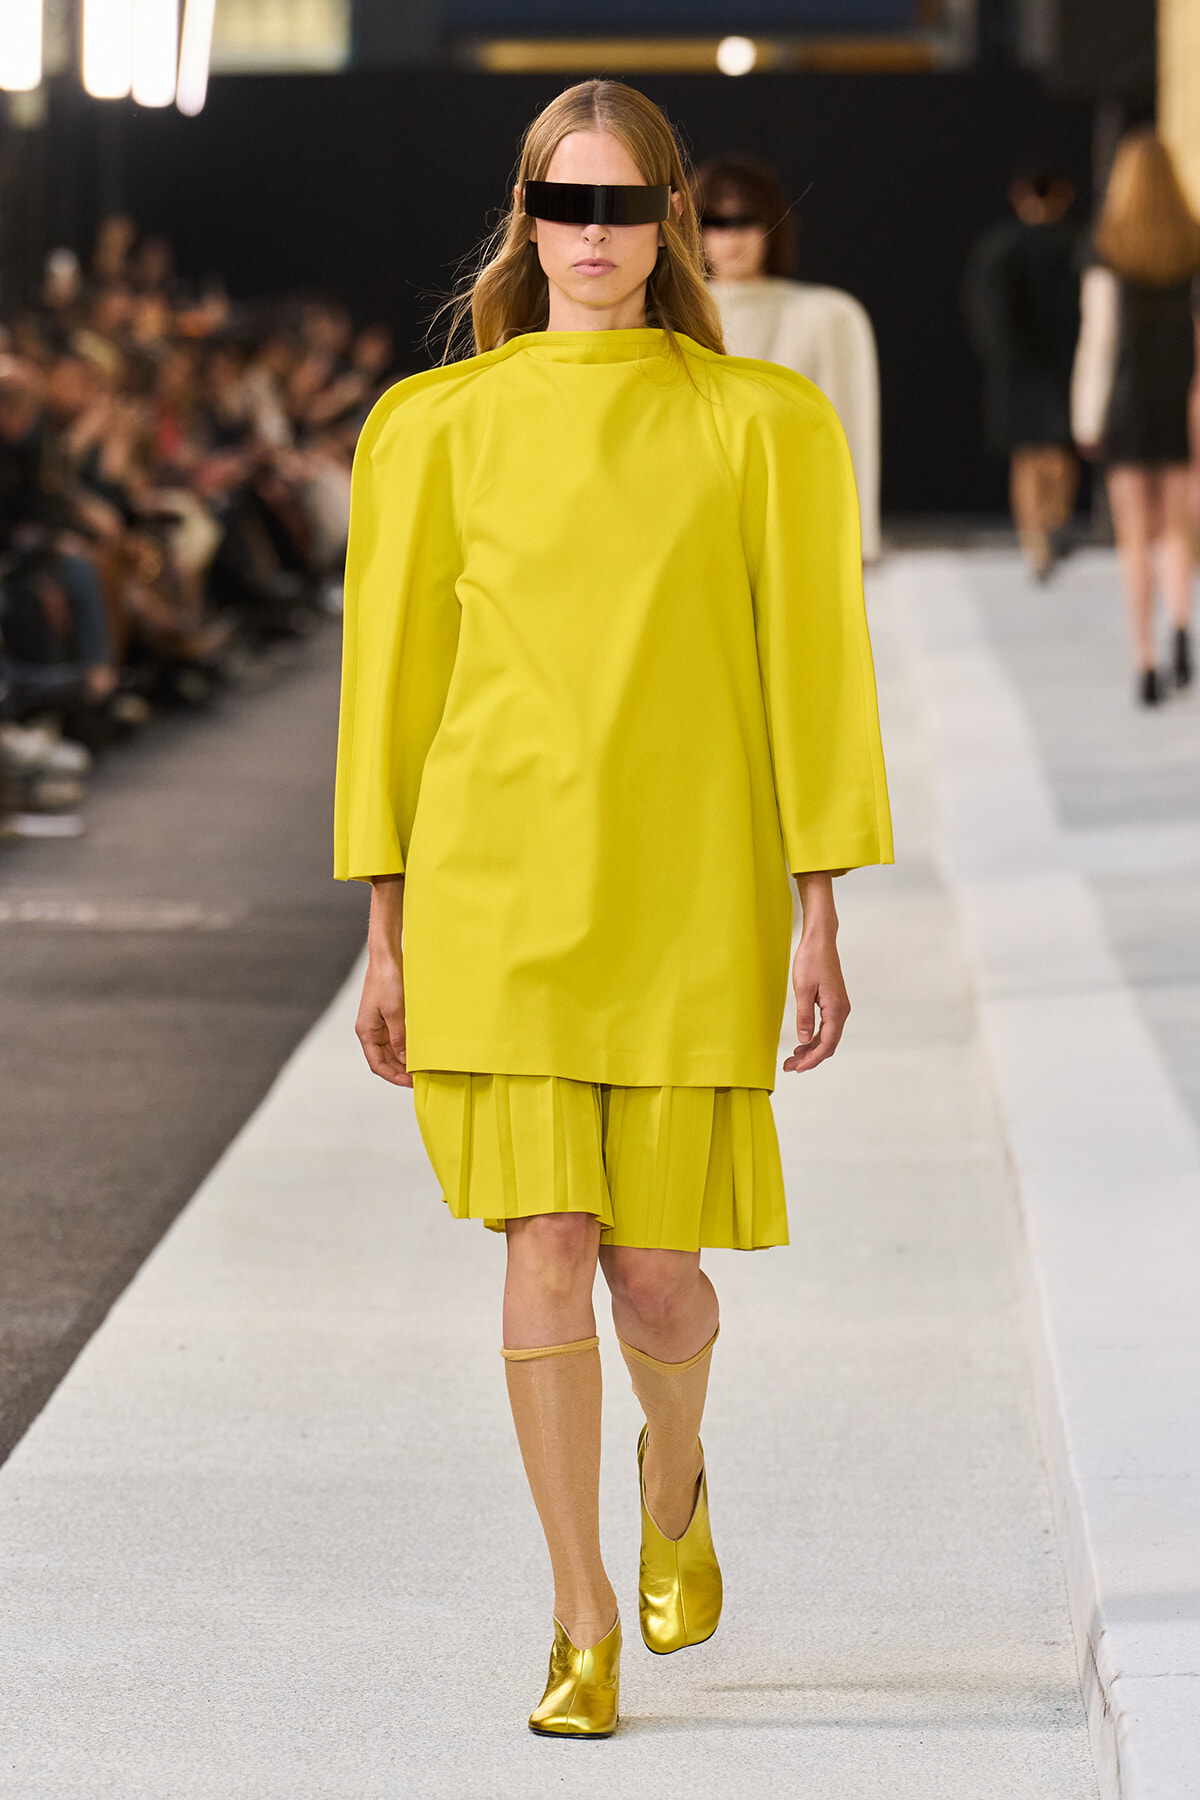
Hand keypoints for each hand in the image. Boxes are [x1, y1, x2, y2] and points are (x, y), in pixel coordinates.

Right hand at [355, 953, 411, 1086]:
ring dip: (403, 1061)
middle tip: (420, 1079)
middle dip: (400, 1071)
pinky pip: (395, 1039)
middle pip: (383, 1060)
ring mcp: (378, 1024)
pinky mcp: (387, 1017)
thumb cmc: (387, 981)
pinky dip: (405, 1048)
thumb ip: (399, 1037)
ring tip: (421, 1068)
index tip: (409, 1083)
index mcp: (365, 1031)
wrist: (386, 958)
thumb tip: (404, 1059)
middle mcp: (369, 1030)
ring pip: (390, 1051)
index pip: (377, 1064)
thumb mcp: (395, 1011)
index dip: (393, 1076)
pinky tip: (418, 1051)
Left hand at [783, 930, 849, 1073]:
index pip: (827, 1044)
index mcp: (836, 1009)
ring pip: (827, 1037)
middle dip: (810, 1058)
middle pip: (828, 1044)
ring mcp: (839, 1007)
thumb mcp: (803, 989)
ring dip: (811, 1049)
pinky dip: (814, 1038)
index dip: (813, 1059)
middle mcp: (841, 1010)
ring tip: (792, 1059)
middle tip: (789, 1067)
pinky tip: (801, 1043)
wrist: (820, 941)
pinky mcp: (833, 1003)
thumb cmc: (811, 960)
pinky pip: (826, 1027)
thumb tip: (804, 1039)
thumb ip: (804, 1016)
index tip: (798, 1068)